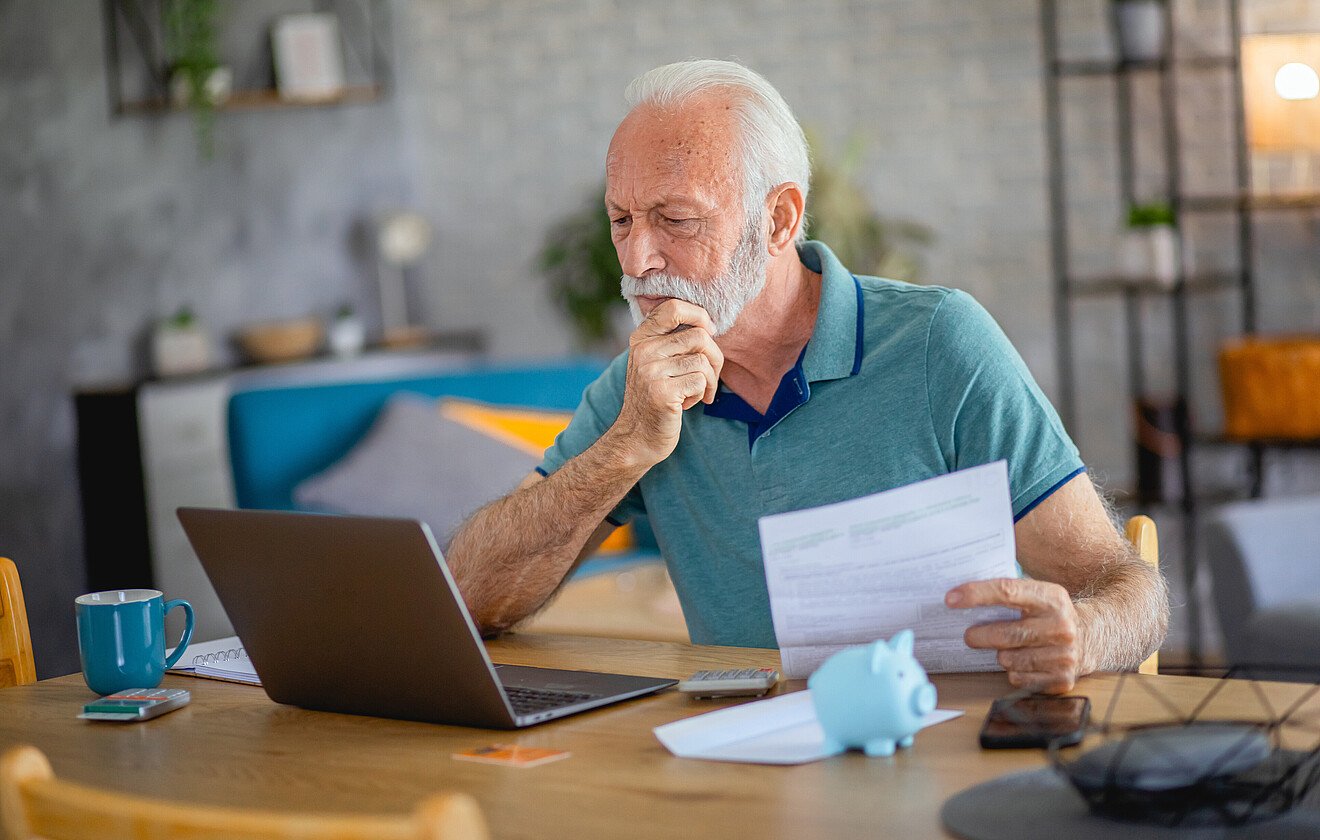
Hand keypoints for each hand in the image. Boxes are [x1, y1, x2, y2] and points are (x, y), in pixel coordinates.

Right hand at [608, 299, 723, 468]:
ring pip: (703, 361)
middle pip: (699, 336)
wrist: (637, 438)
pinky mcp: (662, 392)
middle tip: (710, 377)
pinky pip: (701, 382)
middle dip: (715, 358)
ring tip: (696, 393)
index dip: (699, 315)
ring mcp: (651, 371)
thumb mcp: (656, 363)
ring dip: (709, 381)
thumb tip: (709, 324)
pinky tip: (687, 404)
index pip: (673, 307)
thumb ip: (673, 342)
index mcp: (641, 338)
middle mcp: (643, 351)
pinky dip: (702, 394)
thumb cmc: (655, 399)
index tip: (709, 332)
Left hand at [945, 578, 1087, 693]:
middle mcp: (1061, 626)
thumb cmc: (1050, 615)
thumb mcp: (1038, 595)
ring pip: (1010, 659)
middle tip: (970, 635)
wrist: (1092, 637)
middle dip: (980, 635)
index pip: (1007, 592)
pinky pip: (1019, 678)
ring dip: (1000, 654)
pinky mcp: (1062, 678)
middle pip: (1006, 634)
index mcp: (1052, 598)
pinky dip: (1013, 671)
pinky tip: (1022, 661)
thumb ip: (1009, 593)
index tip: (951, 599)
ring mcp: (1065, 654)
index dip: (976, 595)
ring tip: (1006, 648)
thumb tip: (960, 596)